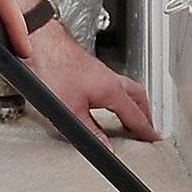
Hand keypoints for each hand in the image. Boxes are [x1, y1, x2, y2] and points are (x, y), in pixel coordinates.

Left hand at [25, 23, 161, 146]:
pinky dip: (116, 93)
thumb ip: (90, 132)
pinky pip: (111, 82)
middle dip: (145, 113)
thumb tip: (105, 149)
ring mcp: (98, 70)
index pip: (135, 115)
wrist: (36, 42)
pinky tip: (103, 98)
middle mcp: (109, 77)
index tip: (155, 139)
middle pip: (137, 96)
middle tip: (147, 127)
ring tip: (130, 114)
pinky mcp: (86, 66)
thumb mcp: (70, 111)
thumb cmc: (51, 68)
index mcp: (111, 90)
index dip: (146, 130)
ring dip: (132, 102)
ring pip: (125, 87)